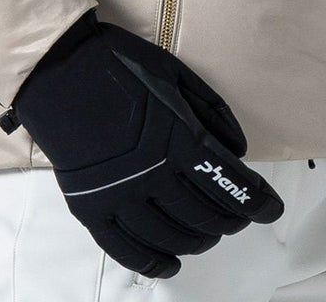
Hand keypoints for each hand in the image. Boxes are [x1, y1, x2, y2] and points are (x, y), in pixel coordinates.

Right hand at [0, 9, 284, 278]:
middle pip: (205, 216)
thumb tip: (239, 151)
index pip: (230, 185)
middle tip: (236, 216)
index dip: (257, 202)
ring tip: (206, 233)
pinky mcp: (92, 209)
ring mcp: (120, 196)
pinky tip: (169, 262)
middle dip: (230, 220)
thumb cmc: (117, 64)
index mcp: (177, 139)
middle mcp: (152, 175)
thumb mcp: (173, 73)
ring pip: (172, 238)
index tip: (270, 209)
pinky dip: (153, 262)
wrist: (56, 69)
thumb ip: (211, 111)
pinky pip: (127, 251)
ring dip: (198, 240)